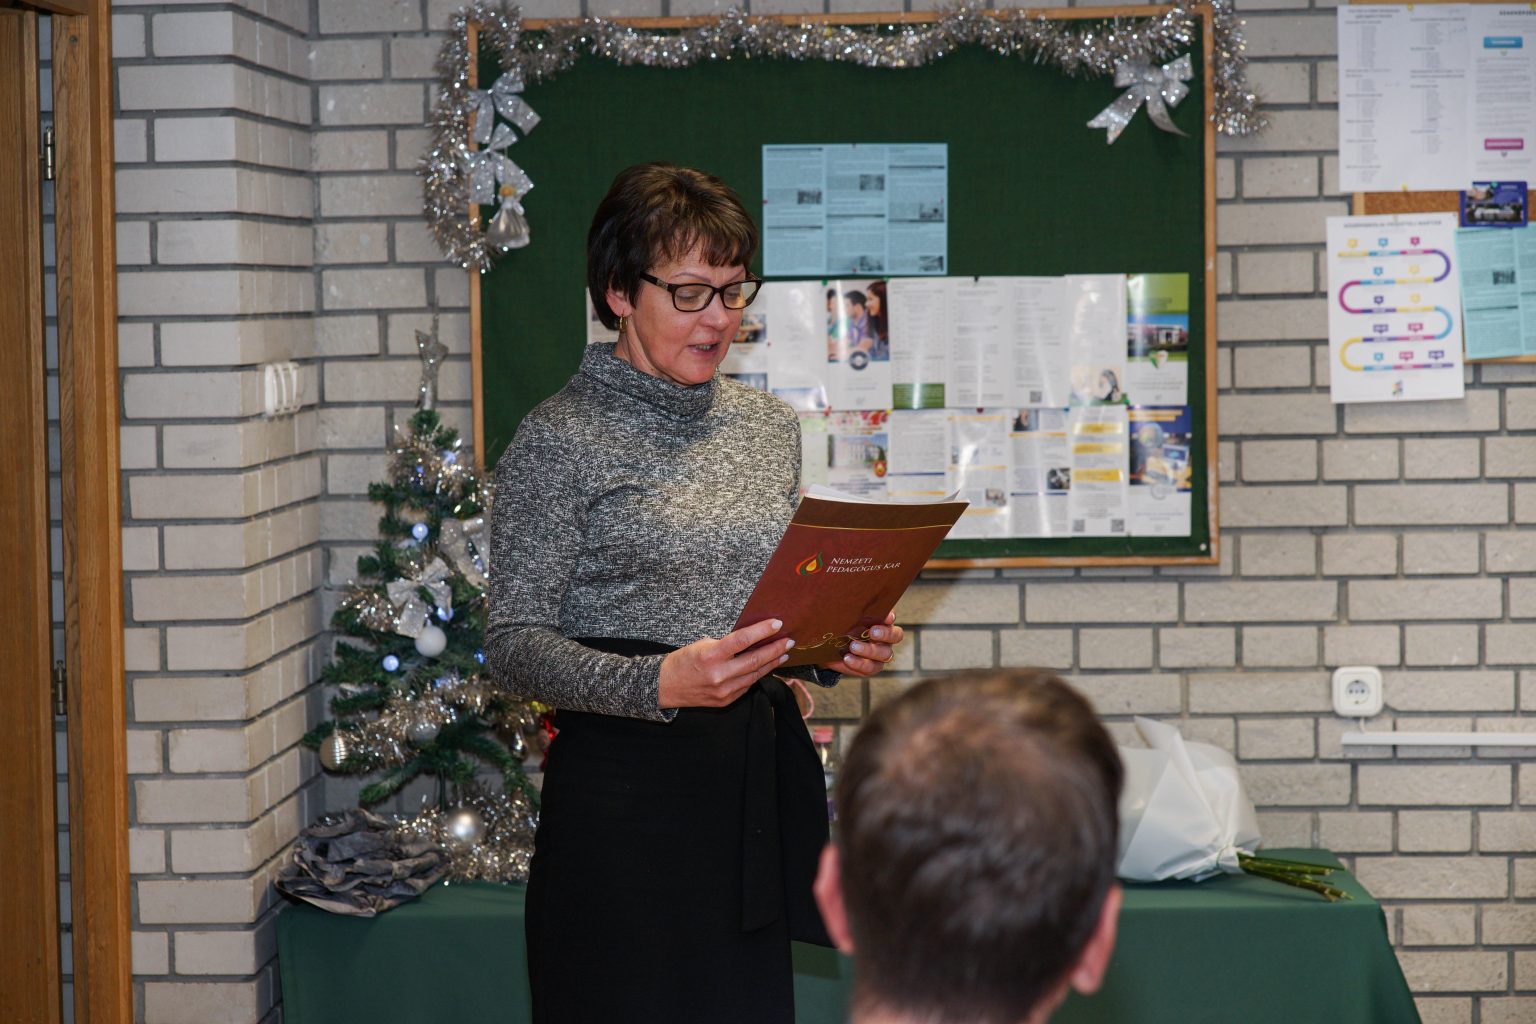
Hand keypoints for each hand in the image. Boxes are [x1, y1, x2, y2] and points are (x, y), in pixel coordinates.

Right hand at [658, 618, 795, 708]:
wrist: (664, 686)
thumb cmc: (682, 661)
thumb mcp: (702, 644)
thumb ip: (726, 644)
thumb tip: (751, 639)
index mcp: (712, 655)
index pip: (744, 639)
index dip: (763, 631)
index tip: (777, 623)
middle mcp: (720, 674)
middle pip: (756, 659)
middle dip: (775, 649)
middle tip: (789, 640)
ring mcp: (724, 690)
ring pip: (755, 675)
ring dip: (771, 663)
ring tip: (783, 654)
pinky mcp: (725, 701)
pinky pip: (746, 686)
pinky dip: (757, 675)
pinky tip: (765, 667)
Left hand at [820, 612, 902, 677]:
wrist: (829, 649)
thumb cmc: (840, 628)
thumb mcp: (842, 617)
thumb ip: (848, 609)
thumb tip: (841, 592)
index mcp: (881, 622)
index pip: (891, 617)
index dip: (890, 617)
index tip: (886, 616)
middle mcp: (885, 638)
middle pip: (896, 636)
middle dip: (885, 634)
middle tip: (872, 632)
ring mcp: (880, 654)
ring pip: (885, 654)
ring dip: (869, 650)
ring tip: (853, 646)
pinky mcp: (871, 667)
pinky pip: (870, 668)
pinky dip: (859, 663)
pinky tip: (848, 659)